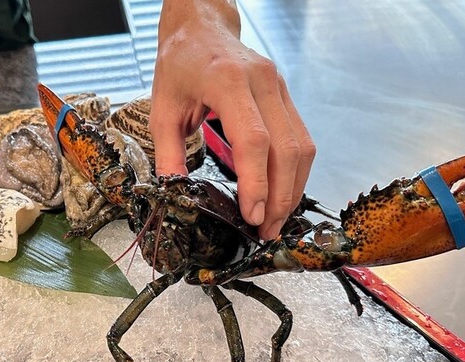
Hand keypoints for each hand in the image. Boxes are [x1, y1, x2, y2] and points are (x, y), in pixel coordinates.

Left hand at [150, 0, 314, 240]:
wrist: (201, 27)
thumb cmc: (180, 64)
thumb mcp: (161, 108)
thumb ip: (169, 152)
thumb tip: (175, 193)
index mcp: (228, 82)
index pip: (254, 140)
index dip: (257, 183)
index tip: (253, 215)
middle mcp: (262, 82)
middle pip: (286, 149)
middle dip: (280, 196)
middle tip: (266, 230)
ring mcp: (279, 88)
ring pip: (302, 146)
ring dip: (293, 189)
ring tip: (276, 220)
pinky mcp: (286, 96)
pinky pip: (301, 139)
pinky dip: (295, 172)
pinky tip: (283, 194)